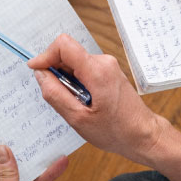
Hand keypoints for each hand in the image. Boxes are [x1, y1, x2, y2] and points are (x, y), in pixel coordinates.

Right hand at [29, 35, 164, 164]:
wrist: (143, 135)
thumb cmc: (115, 131)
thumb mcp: (78, 118)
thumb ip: (55, 94)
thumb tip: (40, 74)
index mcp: (97, 71)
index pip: (64, 45)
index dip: (46, 56)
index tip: (37, 71)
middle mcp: (103, 62)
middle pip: (68, 54)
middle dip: (57, 73)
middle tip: (62, 98)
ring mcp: (108, 65)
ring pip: (74, 63)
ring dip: (68, 81)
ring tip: (77, 104)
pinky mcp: (109, 71)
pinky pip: (83, 69)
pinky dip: (77, 83)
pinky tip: (85, 103)